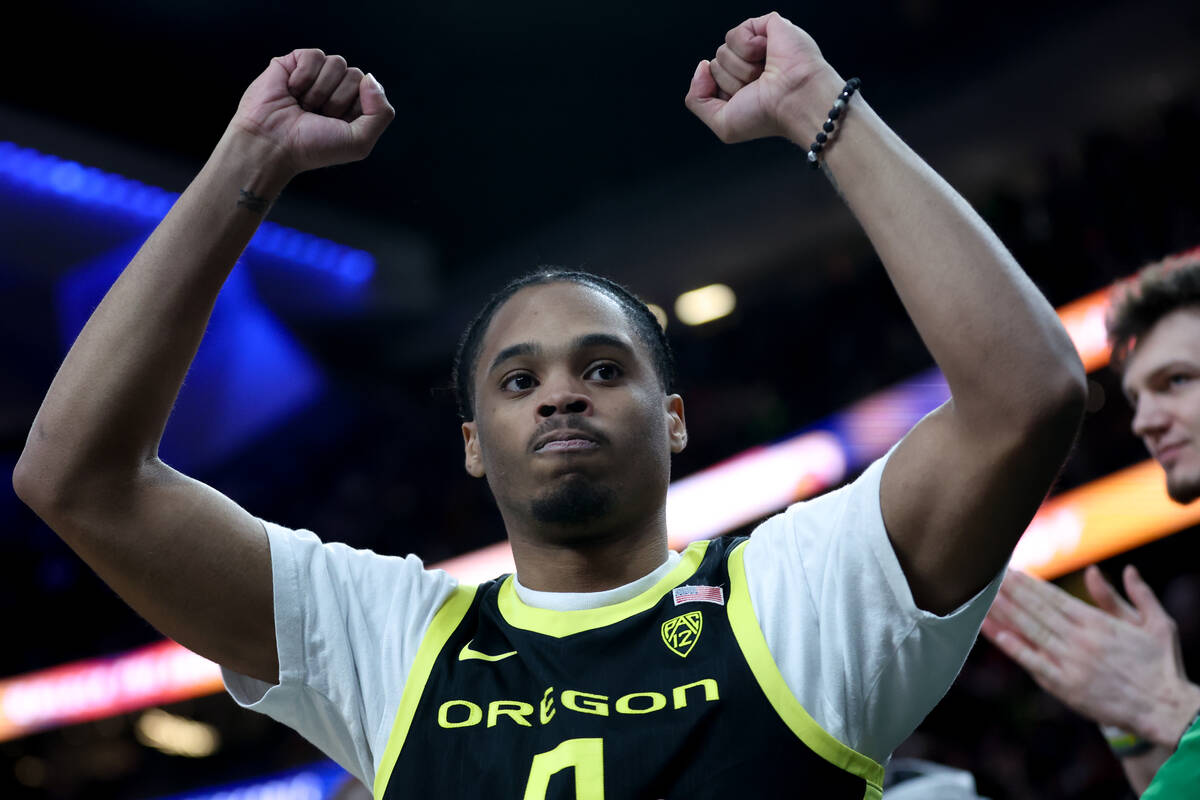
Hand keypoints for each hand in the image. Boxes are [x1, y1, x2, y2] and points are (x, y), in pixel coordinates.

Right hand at [230, 49, 394, 175]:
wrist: (272, 143)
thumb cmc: (313, 147)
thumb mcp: (360, 142)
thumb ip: (381, 113)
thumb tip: (371, 78)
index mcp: (352, 107)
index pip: (371, 90)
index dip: (355, 107)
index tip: (336, 124)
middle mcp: (335, 89)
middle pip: (355, 75)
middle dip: (337, 100)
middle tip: (316, 116)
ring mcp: (315, 75)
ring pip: (337, 62)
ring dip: (320, 91)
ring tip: (303, 106)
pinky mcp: (294, 63)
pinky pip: (315, 55)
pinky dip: (304, 76)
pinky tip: (292, 91)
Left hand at [684, 11, 839, 143]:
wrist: (793, 99)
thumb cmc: (766, 115)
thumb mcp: (722, 124)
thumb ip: (697, 100)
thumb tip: (701, 67)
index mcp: (740, 86)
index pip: (710, 80)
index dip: (723, 93)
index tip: (747, 100)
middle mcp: (748, 65)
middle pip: (715, 65)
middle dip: (732, 80)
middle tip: (759, 85)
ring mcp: (758, 45)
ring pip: (722, 50)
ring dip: (742, 67)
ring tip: (765, 73)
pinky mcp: (767, 26)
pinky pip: (736, 34)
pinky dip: (749, 48)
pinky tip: (768, 54)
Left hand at [982, 565, 1199, 747]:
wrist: (1165, 710)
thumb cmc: (1162, 666)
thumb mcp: (1155, 624)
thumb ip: (1132, 595)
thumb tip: (1109, 571)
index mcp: (1098, 623)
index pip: (1055, 597)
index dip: (1030, 584)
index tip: (1010, 571)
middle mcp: (1080, 639)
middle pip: (1037, 610)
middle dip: (1010, 592)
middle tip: (987, 576)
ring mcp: (1070, 662)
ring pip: (1030, 631)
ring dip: (1004, 613)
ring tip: (983, 597)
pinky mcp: (1065, 685)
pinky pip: (1032, 662)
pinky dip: (1011, 646)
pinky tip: (992, 631)